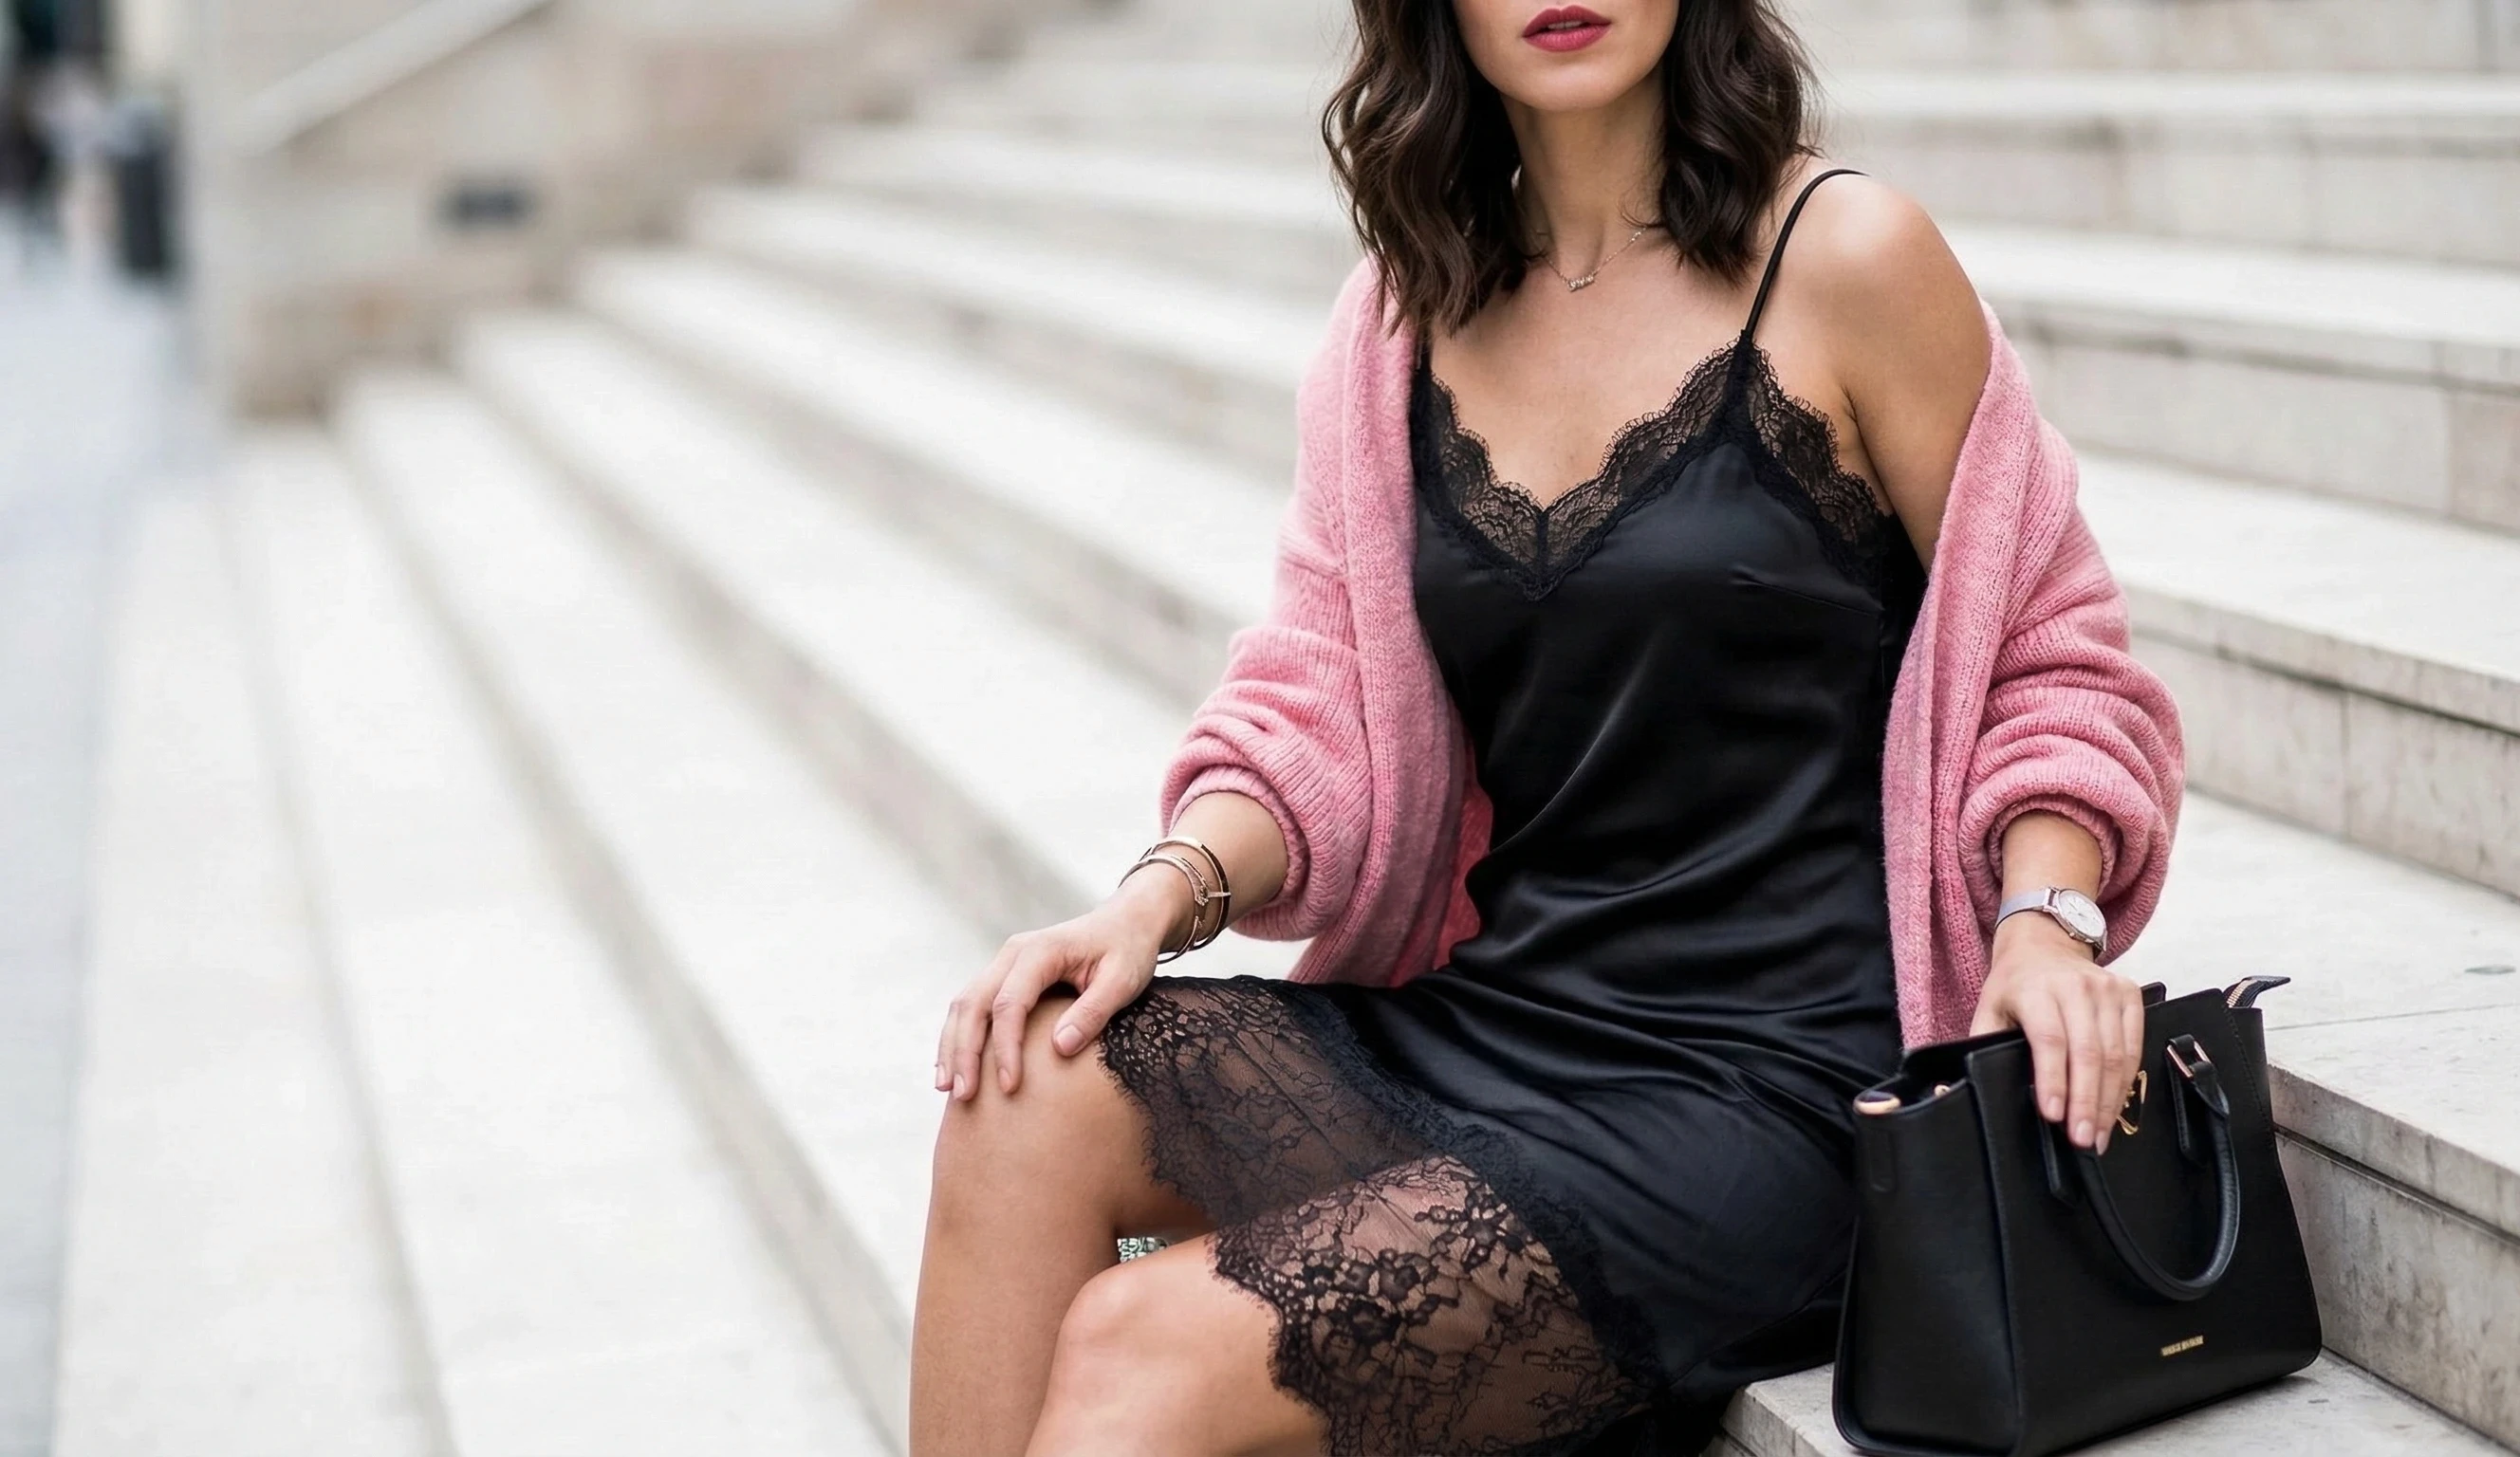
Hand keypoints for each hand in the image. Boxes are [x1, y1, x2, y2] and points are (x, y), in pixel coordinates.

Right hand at [933, 867, 1185, 1100]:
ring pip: (964, 1004)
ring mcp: (1004, 963)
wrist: (1126, 921)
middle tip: (963, 1096)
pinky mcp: (1004, 976)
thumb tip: (1059, 1049)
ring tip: (947, 1089)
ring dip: (953, 1046)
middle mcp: (1013, 953)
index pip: (1009, 1005)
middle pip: (974, 1004)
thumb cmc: (1127, 950)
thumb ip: (1093, 1012)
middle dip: (964, 1052)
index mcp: (1040, 952)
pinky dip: (959, 1035)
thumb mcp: (1122, 981)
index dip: (1005, 1048)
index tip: (1010, 1087)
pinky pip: (972, 1005)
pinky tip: (955, 1066)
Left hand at [1970, 910, 2143, 1154]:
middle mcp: (2075, 987)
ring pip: (2115, 1053)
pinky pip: (2134, 1044)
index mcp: (2034, 990)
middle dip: (2086, 1102)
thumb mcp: (1988, 1008)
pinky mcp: (2129, 993)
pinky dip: (2127, 1080)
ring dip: (2109, 1099)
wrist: (2045, 943)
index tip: (2053, 1116)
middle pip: (2087, 1052)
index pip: (2048, 1039)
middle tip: (2083, 1140)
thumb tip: (1972, 1089)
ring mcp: (2107, 989)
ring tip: (2099, 1134)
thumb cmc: (2013, 985)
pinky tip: (2116, 1106)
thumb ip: (1984, 1044)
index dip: (2052, 1079)